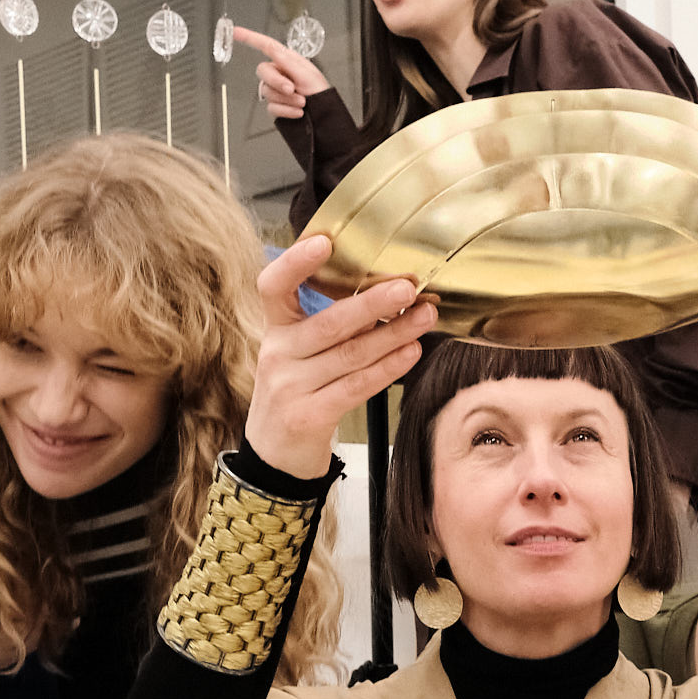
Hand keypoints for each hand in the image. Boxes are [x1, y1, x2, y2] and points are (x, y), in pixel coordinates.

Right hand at [231, 26, 331, 121]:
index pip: (265, 46)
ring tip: (302, 102)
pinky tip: (298, 112)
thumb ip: (286, 61)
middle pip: (263, 72)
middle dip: (277, 82)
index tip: (235, 31)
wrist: (325, 117)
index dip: (249, 38)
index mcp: (287, 61)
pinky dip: (286, 111)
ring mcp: (276, 90)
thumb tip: (271, 47)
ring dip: (287, 100)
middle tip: (292, 89)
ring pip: (267, 92)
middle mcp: (280, 73)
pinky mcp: (276, 106)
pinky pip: (271, 108)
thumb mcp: (306, 73)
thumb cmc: (321, 93)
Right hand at [246, 235, 433, 478]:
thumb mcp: (300, 354)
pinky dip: (388, 369)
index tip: (325, 241)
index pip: (272, 286)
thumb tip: (386, 294)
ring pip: (350, 354)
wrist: (275, 457)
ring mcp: (290, 387)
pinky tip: (411, 353)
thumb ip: (330, 326)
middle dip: (374, 303)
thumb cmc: (297, 394)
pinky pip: (356, 386)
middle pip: (330, 322)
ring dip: (393, 334)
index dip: (295, 262)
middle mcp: (277, 354)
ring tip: (425, 318)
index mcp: (274, 330)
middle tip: (409, 287)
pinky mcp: (309, 416)